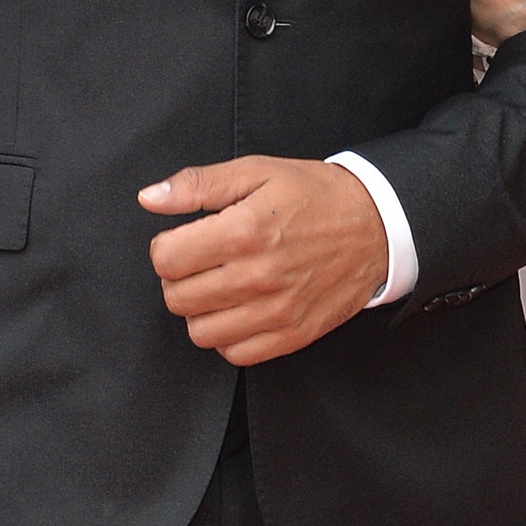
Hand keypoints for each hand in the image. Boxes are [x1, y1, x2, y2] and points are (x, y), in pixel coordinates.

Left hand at [139, 155, 388, 361]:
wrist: (376, 225)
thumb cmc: (315, 196)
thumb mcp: (256, 172)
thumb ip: (198, 184)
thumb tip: (150, 198)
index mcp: (243, 231)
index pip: (165, 260)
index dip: (166, 248)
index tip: (184, 242)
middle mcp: (258, 276)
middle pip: (177, 298)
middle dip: (180, 279)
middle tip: (202, 264)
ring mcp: (277, 311)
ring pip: (201, 332)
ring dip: (202, 311)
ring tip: (220, 288)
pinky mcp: (293, 334)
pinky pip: (236, 354)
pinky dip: (229, 337)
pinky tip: (240, 311)